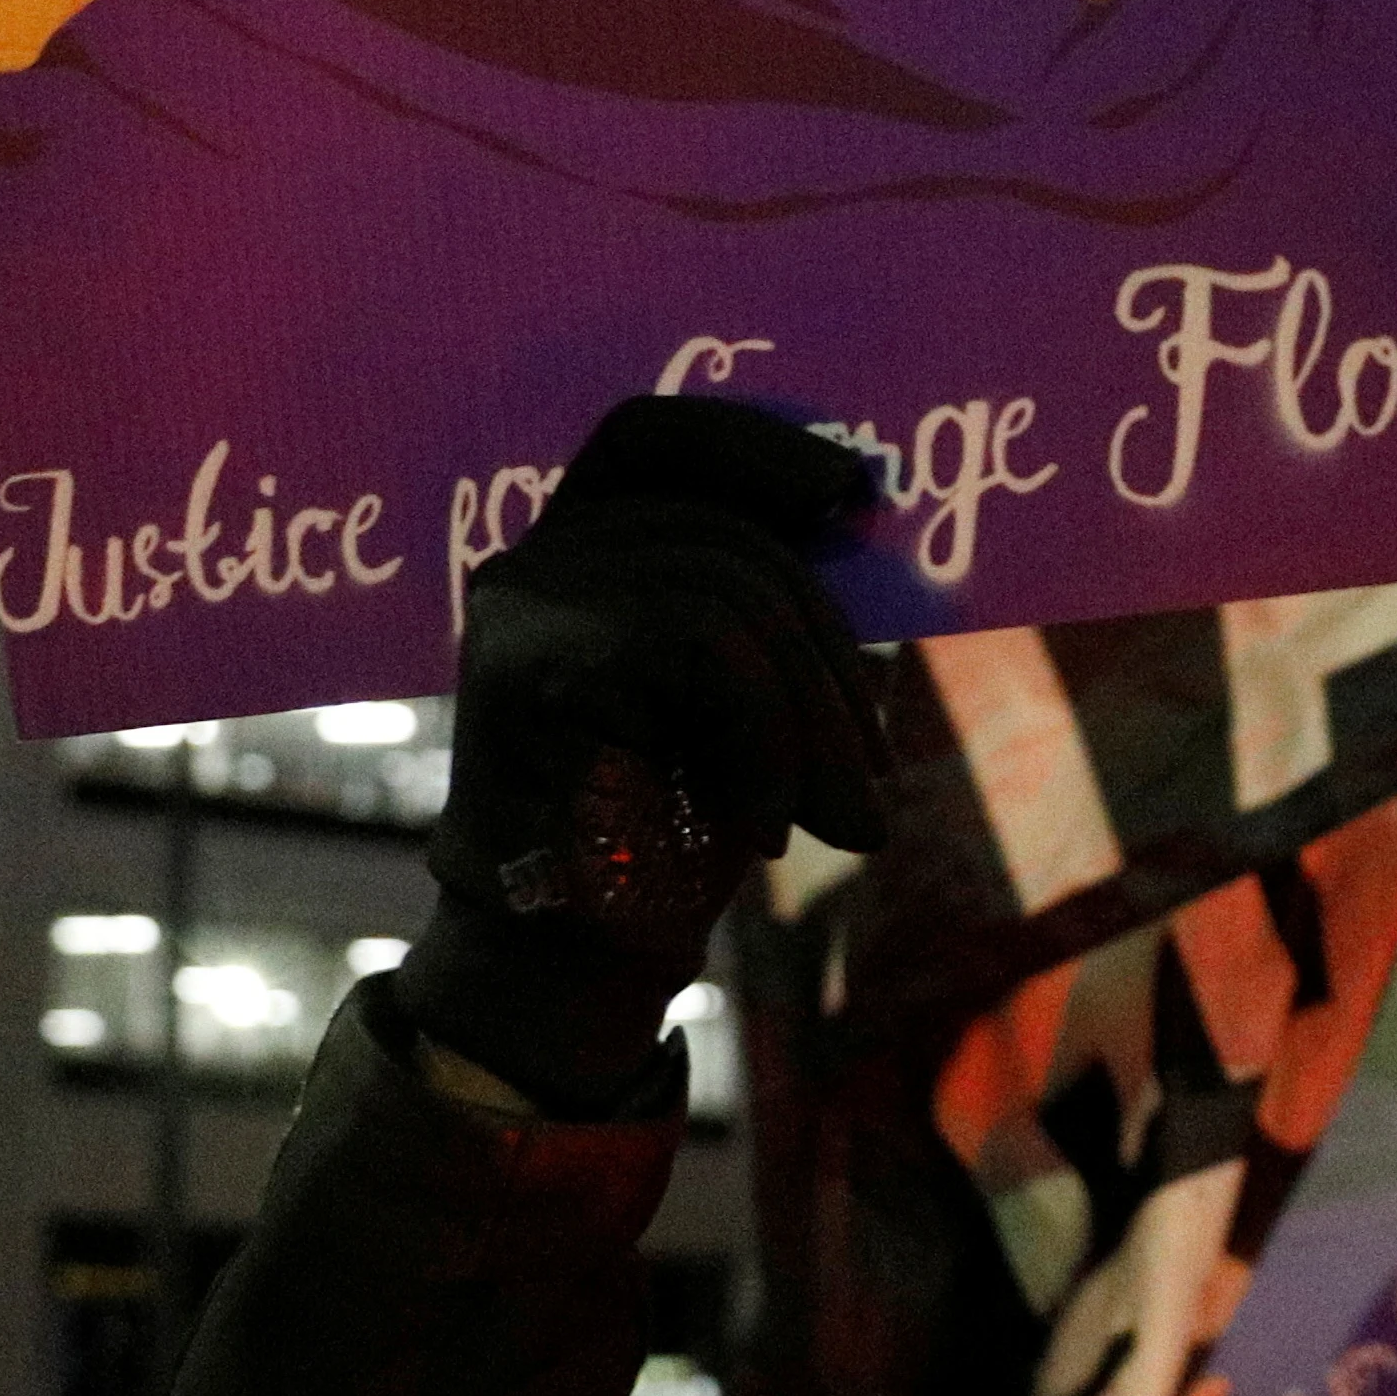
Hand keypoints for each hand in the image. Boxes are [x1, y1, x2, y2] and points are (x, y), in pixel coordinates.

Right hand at [406, 396, 894, 1112]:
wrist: (572, 958)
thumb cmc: (664, 829)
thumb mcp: (738, 699)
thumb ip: (768, 613)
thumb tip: (866, 527)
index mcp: (572, 555)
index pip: (650, 438)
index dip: (749, 440)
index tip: (848, 486)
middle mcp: (530, 563)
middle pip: (721, 537)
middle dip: (826, 649)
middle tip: (874, 771)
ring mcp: (522, 605)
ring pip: (727, 596)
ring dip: (813, 719)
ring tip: (845, 817)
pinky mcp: (530, 659)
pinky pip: (706, 650)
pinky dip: (768, 742)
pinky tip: (769, 824)